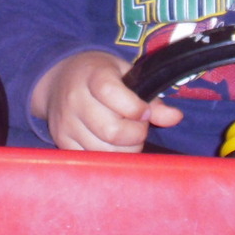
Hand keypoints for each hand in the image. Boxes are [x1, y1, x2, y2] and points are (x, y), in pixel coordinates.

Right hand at [36, 51, 182, 152]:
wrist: (58, 80)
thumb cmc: (100, 75)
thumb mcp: (126, 74)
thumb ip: (151, 98)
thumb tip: (176, 118)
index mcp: (92, 75)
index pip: (110, 93)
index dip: (134, 107)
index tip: (143, 110)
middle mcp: (74, 99)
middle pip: (111, 130)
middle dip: (136, 134)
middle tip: (138, 126)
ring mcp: (66, 123)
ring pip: (103, 151)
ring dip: (125, 149)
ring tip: (126, 135)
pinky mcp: (62, 141)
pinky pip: (91, 160)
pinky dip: (109, 157)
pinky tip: (112, 144)